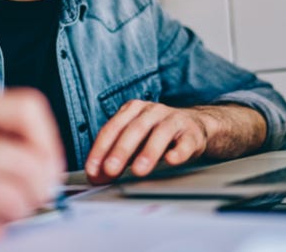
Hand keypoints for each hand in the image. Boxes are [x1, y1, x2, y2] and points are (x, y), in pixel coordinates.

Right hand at [0, 88, 63, 238]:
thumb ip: (12, 141)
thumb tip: (52, 173)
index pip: (27, 109)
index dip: (49, 142)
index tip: (48, 164)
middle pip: (26, 162)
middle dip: (40, 188)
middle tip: (32, 197)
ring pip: (11, 199)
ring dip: (18, 212)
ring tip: (4, 210)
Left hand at [84, 100, 207, 184]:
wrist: (192, 126)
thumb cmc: (155, 134)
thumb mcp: (133, 140)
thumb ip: (114, 156)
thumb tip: (95, 177)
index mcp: (132, 110)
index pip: (112, 128)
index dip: (100, 149)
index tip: (93, 169)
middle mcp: (152, 111)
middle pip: (134, 129)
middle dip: (121, 150)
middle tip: (110, 169)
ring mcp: (173, 120)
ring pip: (160, 133)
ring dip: (148, 152)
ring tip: (138, 170)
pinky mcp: (191, 134)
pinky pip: (185, 142)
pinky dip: (178, 152)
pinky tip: (171, 160)